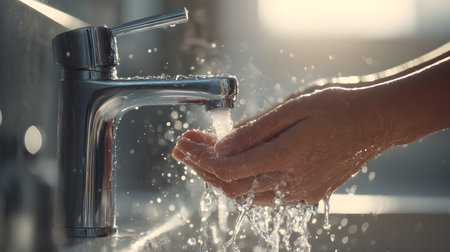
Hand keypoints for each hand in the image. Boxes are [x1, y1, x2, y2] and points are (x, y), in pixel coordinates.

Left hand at [173, 87, 389, 204]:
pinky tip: (232, 164)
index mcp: (288, 156)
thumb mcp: (293, 107)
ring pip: (246, 195)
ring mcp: (301, 192)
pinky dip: (241, 182)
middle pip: (232, 186)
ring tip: (201, 155)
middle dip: (202, 168)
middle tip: (184, 149)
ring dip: (219, 176)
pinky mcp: (307, 193)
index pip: (228, 167)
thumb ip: (255, 130)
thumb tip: (221, 145)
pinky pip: (264, 195)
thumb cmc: (338, 106)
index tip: (183, 144)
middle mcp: (293, 182)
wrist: (375, 121)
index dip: (200, 158)